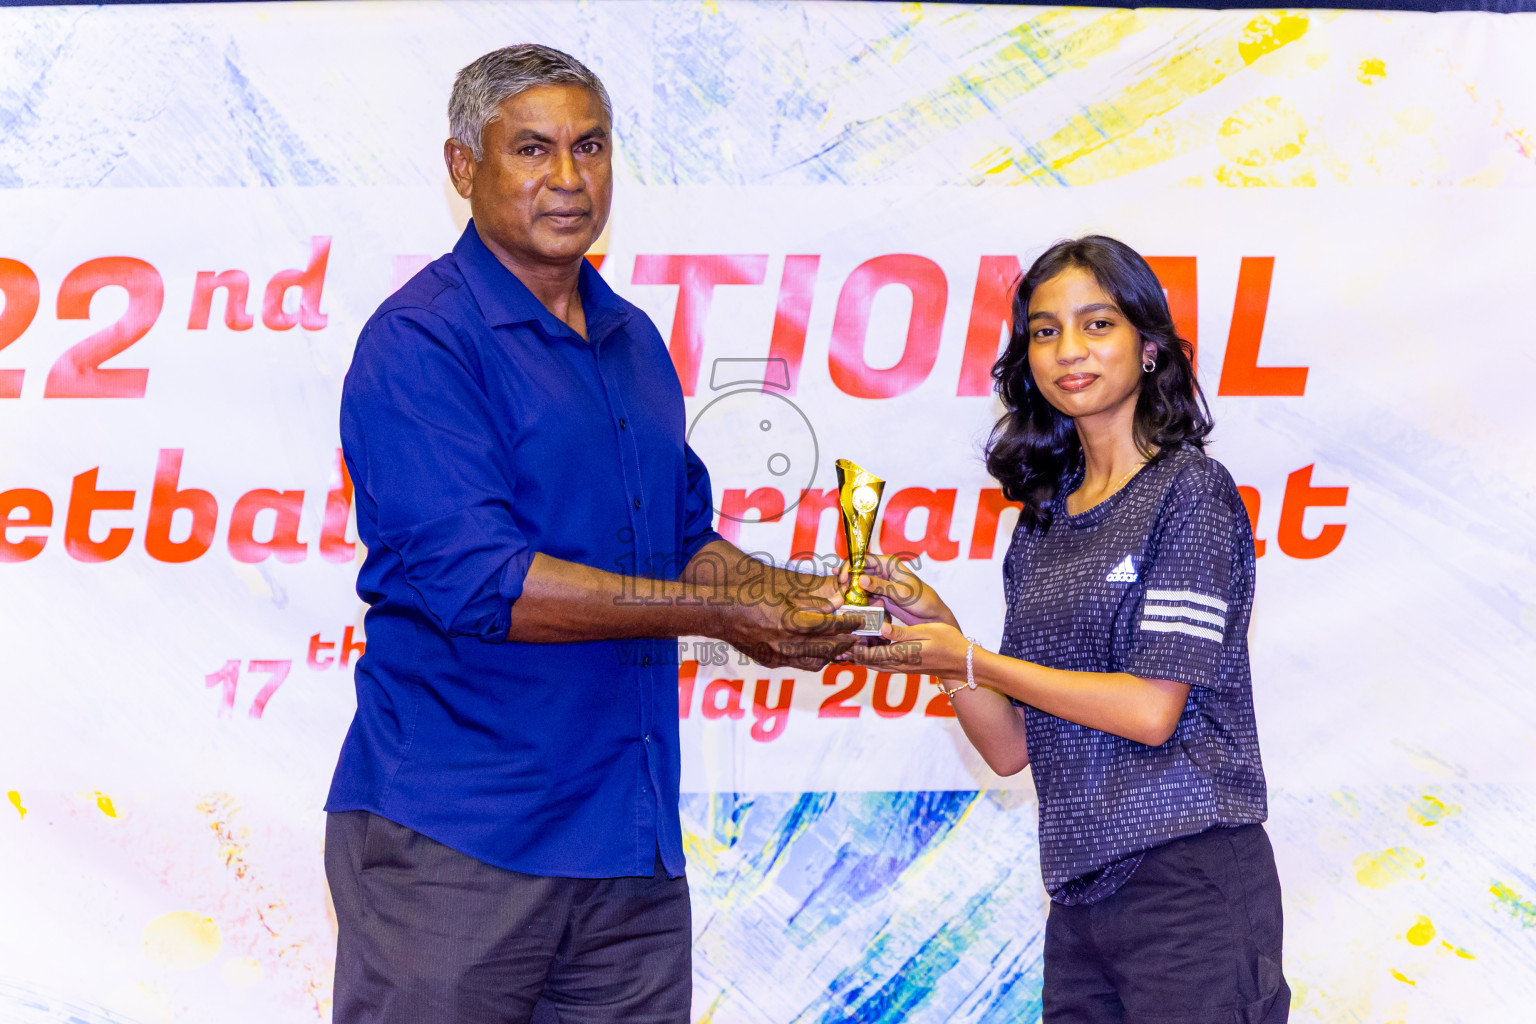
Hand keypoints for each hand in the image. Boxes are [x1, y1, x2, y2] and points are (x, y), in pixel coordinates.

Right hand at [717, 586, 860, 670]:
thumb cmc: (749, 597)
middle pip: (826, 648)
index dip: (847, 623)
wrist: (719, 613)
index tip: (858, 620)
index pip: (828, 626)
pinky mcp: (771, 662)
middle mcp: (785, 643)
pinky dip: (814, 659)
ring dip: (832, 655)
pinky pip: (799, 664)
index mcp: (789, 622)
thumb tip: (836, 602)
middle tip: (857, 636)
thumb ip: (811, 600)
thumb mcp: (782, 592)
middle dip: (845, 643)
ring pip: (815, 661)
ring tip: (843, 646)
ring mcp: (777, 656)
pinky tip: (820, 651)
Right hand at [840, 554, 959, 629]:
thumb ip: (881, 586)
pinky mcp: (879, 596)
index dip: (850, 567)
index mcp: (888, 563)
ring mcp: (880, 584)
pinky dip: (856, 600)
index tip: (843, 579)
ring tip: (840, 599)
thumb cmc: (923, 600)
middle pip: (858, 570)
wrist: (931, 616)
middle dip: (847, 579)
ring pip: (858, 584)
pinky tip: (849, 605)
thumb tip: (861, 579)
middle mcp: (882, 571)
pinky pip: (864, 595)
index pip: (863, 559)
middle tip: (839, 590)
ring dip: (850, 590)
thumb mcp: (901, 593)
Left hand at [847, 620, 968, 677]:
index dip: (853, 647)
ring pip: (873, 664)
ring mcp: (902, 667)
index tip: (840, 636)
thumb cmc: (947, 642)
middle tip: (837, 641)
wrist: (962, 662)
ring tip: (847, 646)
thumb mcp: (926, 632)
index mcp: (901, 654)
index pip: (870, 653)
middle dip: (852, 653)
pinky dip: (871, 658)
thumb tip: (881, 627)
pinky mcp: (905, 666)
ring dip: (860, 656)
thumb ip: (901, 632)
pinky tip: (867, 649)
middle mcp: (898, 664)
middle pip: (867, 661)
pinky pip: (882, 664)